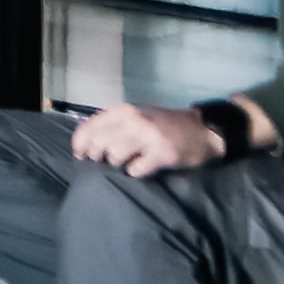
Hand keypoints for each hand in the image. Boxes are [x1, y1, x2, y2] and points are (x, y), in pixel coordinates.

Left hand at [76, 102, 229, 176]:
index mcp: (124, 110)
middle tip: (103, 161)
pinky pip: (136, 169)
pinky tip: (141, 168)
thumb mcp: (137, 116)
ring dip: (116, 163)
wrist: (203, 131)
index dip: (80, 143)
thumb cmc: (164, 125)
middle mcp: (134, 120)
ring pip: (114, 155)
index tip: (80, 154)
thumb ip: (113, 123)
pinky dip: (135, 172)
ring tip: (125, 163)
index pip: (89, 126)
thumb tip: (85, 138)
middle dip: (96, 155)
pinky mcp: (162, 153)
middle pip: (99, 142)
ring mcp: (149, 136)